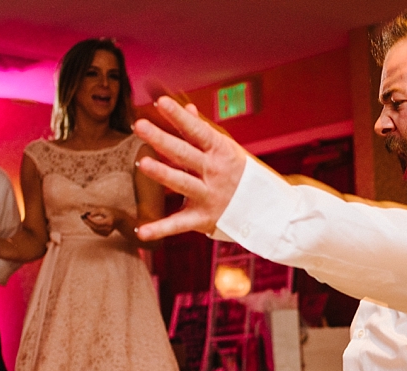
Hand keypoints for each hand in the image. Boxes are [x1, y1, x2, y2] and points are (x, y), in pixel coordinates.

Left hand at [81, 206, 118, 236]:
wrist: (119, 219)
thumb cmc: (110, 212)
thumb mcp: (104, 209)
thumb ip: (96, 212)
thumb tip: (88, 215)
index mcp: (110, 222)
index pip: (98, 223)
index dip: (91, 220)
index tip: (86, 215)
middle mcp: (109, 228)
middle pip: (96, 227)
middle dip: (88, 222)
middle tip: (82, 217)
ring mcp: (108, 232)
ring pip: (95, 230)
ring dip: (89, 225)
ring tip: (85, 219)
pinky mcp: (106, 235)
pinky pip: (96, 232)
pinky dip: (92, 227)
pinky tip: (91, 223)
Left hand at [132, 97, 247, 239]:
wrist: (267, 210)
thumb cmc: (242, 175)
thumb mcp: (228, 150)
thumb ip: (203, 132)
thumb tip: (187, 109)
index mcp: (220, 151)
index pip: (196, 131)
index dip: (179, 117)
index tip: (161, 103)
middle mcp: (214, 172)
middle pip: (184, 154)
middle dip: (161, 139)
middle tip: (139, 126)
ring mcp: (209, 195)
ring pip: (183, 182)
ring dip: (162, 173)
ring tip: (142, 163)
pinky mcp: (203, 218)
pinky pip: (179, 224)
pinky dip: (161, 229)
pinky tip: (142, 231)